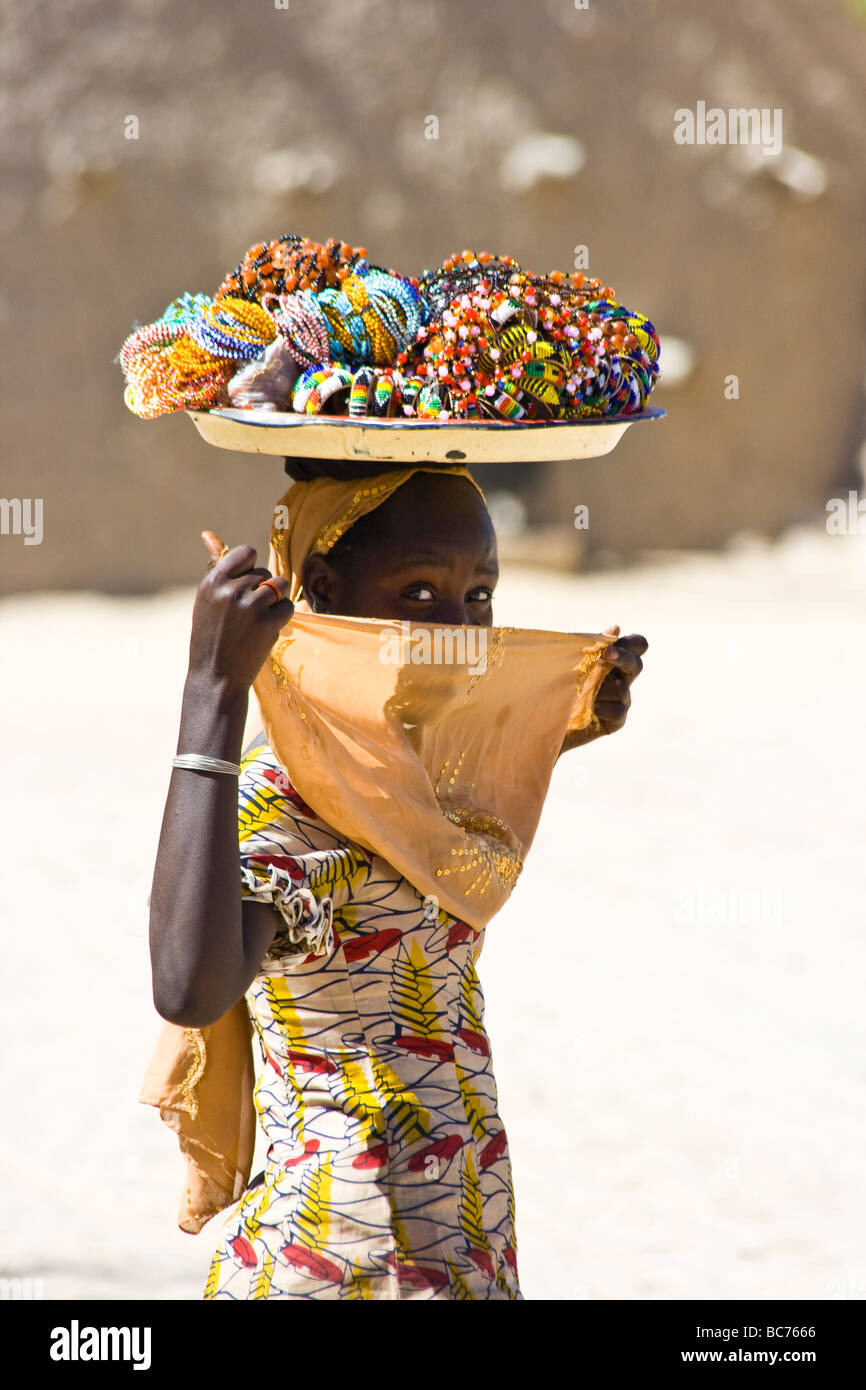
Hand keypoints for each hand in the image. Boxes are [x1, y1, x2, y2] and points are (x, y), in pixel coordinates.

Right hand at [187, 530, 293, 692]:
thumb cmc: (210, 637)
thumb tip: (209, 533)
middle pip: (265, 572)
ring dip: (276, 600)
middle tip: (246, 615)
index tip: (246, 584)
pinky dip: (282, 618)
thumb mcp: (207, 600)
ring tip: (260, 618)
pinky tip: (266, 631)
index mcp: (212, 582)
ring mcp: (250, 607)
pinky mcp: (267, 624)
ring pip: (280, 586)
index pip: (245, 552)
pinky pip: (287, 607)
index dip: (251, 567)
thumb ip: (218, 568)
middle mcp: (230, 590)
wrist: (215, 678)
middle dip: (263, 590)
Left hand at [560, 626, 647, 752]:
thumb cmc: (554, 683)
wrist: (542, 717)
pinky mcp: (614, 721)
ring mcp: (619, 701)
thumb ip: (590, 644)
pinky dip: (604, 707)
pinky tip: (591, 707)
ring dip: (602, 688)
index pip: (636, 646)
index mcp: (612, 660)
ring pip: (623, 689)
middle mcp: (619, 678)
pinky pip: (619, 711)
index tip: (609, 646)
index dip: (632, 643)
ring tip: (583, 693)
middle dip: (622, 657)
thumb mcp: (567, 659)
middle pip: (636, 665)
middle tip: (606, 655)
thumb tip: (616, 627)